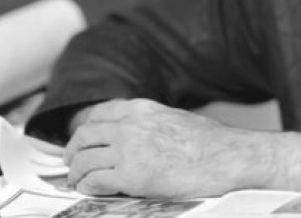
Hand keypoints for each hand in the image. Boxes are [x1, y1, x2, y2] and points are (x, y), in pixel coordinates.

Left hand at [63, 98, 300, 198]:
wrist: (227, 158)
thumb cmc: (211, 144)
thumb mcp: (175, 119)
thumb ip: (150, 124)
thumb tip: (138, 138)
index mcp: (142, 109)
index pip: (99, 114)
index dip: (85, 130)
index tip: (82, 141)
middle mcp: (130, 124)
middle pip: (85, 135)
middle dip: (74, 151)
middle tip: (73, 162)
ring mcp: (129, 149)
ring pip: (84, 159)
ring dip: (77, 172)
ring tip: (79, 181)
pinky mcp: (131, 175)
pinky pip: (95, 180)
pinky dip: (88, 187)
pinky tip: (91, 192)